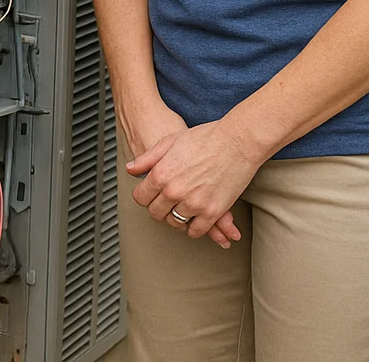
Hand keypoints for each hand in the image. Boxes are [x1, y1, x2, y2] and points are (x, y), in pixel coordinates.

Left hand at [128, 118, 260, 245]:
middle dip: (158, 208)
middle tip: (166, 203)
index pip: (141, 197)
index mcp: (161, 174)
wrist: (238, 142)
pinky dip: (194, 228)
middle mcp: (174, 191)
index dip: (144, 196)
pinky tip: (195, 219)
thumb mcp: (169, 141)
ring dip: (176, 217)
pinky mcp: (213, 211)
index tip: (150, 194)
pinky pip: (197, 230)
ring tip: (181, 208)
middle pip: (156, 212)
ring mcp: (193, 203)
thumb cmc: (205, 137)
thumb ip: (147, 159)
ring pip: (175, 222)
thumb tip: (130, 169)